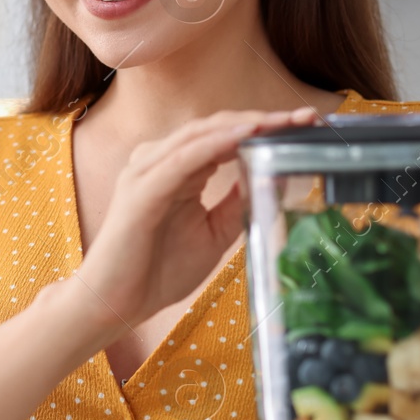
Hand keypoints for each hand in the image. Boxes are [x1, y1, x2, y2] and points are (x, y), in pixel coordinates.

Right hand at [67, 106, 322, 343]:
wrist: (115, 303)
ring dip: (244, 125)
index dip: (263, 127)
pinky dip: (217, 144)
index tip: (302, 125)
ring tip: (281, 121)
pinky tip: (245, 135)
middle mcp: (158, 162)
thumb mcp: (213, 234)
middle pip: (216, 128)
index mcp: (174, 170)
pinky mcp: (142, 189)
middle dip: (262, 119)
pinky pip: (184, 158)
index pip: (223, 137)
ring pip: (202, 136)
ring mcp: (147, 172)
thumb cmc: (156, 271)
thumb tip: (266, 179)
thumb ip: (235, 204)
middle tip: (304, 116)